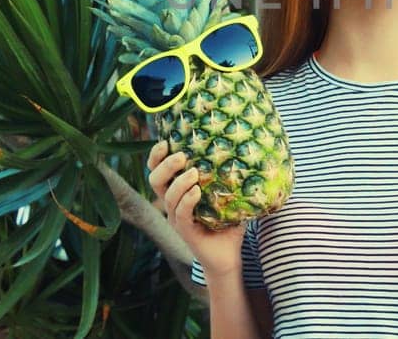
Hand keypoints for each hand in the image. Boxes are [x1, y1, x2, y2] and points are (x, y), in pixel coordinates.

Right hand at [148, 140, 245, 275]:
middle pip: (155, 180)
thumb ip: (227, 177)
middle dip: (165, 165)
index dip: (156, 156)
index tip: (166, 142)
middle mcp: (172, 205)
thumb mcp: (226, 196)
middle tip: (182, 156)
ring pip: (167, 196)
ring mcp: (177, 219)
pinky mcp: (185, 232)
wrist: (227, 256)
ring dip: (180, 181)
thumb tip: (243, 150)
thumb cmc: (226, 223)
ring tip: (195, 172)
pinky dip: (187, 200)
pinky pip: (181, 214)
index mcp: (177, 193)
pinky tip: (197, 191)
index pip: (157, 171)